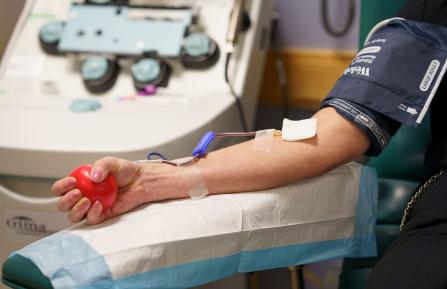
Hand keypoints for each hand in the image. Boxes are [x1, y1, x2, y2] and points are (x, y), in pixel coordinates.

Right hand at [52, 157, 184, 224]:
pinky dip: (92, 214)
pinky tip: (99, 205)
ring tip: (88, 200)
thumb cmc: (125, 172)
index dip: (61, 187)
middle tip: (78, 192)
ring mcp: (91, 207)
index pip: (61, 188)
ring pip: (74, 216)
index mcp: (80, 183)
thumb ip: (101, 166)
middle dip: (66, 200)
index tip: (72, 181)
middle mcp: (83, 196)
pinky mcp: (102, 215)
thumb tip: (93, 176)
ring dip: (76, 210)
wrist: (140, 181)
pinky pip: (91, 219)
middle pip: (63, 205)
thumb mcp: (111, 162)